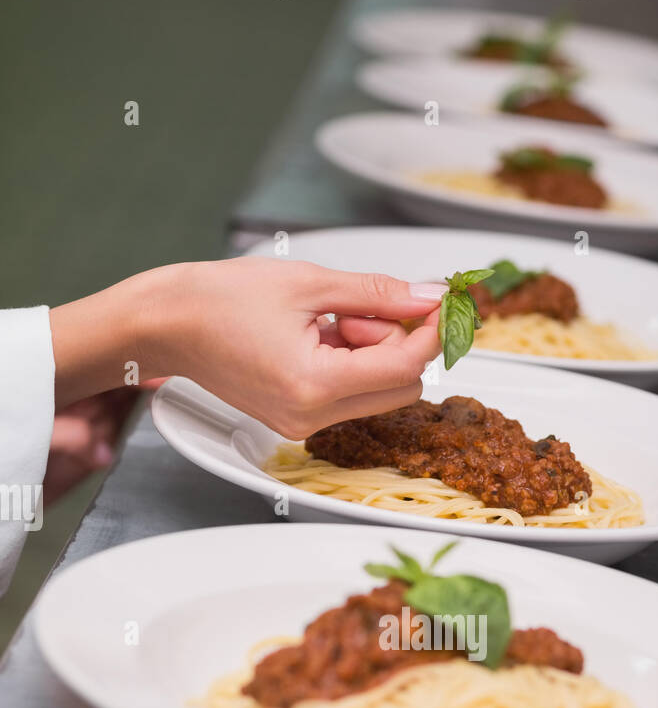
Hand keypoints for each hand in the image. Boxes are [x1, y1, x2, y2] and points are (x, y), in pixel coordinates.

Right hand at [50, 259, 447, 437]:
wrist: (167, 324)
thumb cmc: (221, 298)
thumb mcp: (310, 282)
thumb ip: (378, 293)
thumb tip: (432, 296)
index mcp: (315, 385)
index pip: (405, 367)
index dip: (431, 330)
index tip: (439, 299)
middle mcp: (312, 417)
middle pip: (401, 387)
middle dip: (398, 341)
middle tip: (363, 305)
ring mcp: (303, 424)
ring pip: (377, 391)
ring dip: (372, 350)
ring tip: (327, 318)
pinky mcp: (296, 420)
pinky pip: (349, 394)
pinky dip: (349, 361)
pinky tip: (316, 335)